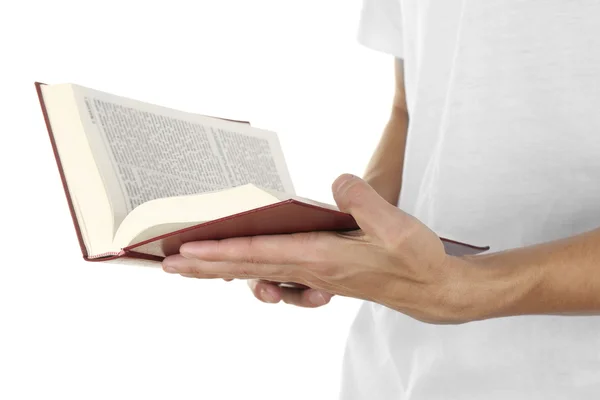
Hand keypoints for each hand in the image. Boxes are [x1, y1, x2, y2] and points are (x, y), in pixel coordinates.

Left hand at [162, 174, 502, 323]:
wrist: (431, 289)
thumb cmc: (413, 259)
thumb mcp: (393, 224)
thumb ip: (361, 200)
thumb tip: (335, 184)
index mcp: (322, 259)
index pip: (261, 254)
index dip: (222, 252)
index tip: (188, 251)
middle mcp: (312, 271)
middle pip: (248, 269)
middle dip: (206, 267)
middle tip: (169, 264)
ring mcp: (315, 277)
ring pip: (260, 274)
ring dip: (225, 271)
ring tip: (195, 266)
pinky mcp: (322, 277)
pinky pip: (280, 277)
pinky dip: (256, 275)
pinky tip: (248, 274)